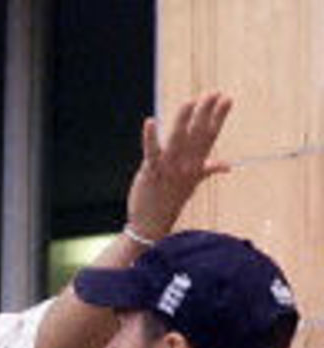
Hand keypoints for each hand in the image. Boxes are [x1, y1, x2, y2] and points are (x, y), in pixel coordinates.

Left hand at [126, 91, 232, 239]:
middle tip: (214, 92)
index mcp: (195, 165)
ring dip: (183, 121)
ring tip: (189, 102)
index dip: (218, 117)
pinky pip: (152, 152)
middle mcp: (185, 165)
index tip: (227, 99)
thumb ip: (208, 169)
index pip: (210, 136)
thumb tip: (228, 165)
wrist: (152, 223)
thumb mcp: (192, 183)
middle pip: (198, 135)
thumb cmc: (170, 200)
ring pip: (178, 140)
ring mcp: (168, 168)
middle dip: (206, 113)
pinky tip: (150, 122)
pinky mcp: (151, 172)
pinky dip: (150, 138)